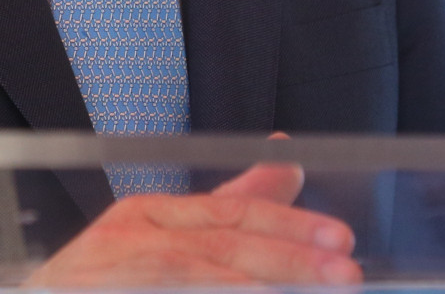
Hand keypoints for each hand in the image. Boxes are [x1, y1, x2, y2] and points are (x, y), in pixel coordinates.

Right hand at [27, 151, 360, 286]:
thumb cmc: (102, 282)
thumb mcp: (162, 241)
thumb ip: (227, 206)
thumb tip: (288, 162)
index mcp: (145, 217)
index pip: (229, 213)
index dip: (288, 224)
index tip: (341, 239)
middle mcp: (128, 239)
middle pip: (222, 244)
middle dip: (290, 258)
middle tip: (346, 273)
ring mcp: (113, 273)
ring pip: (198, 273)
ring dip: (258, 282)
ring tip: (311, 291)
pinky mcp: (99, 289)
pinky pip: (169, 289)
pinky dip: (216, 293)